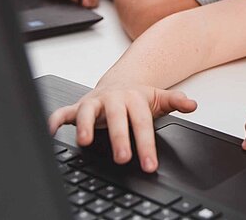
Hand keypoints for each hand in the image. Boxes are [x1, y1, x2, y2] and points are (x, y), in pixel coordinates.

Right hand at [48, 83, 196, 171]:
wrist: (121, 80)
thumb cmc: (138, 96)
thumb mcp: (159, 98)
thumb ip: (175, 101)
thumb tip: (192, 104)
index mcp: (134, 99)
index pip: (142, 123)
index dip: (146, 145)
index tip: (149, 165)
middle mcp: (114, 100)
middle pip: (116, 118)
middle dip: (119, 138)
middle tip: (123, 158)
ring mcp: (95, 102)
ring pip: (87, 112)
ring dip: (85, 125)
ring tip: (85, 141)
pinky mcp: (79, 106)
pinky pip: (64, 111)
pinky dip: (56, 119)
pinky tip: (52, 131)